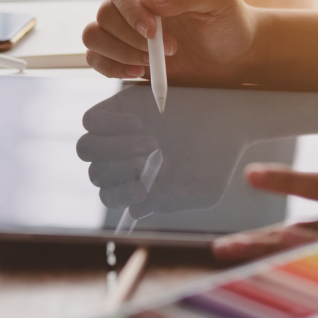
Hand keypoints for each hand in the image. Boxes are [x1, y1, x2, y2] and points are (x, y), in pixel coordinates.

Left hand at [75, 85, 252, 215]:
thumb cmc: (218, 158)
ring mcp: (116, 133)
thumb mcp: (202, 189)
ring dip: (114, 149)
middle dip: (121, 169)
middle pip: (96, 173)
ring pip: (86, 149)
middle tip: (156, 157)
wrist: (231, 118)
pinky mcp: (117, 107)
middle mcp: (122, 159)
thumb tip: (136, 210)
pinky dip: (109, 125)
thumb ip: (171, 202)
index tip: (143, 188)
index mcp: (136, 184)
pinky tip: (138, 124)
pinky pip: (91, 120)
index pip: (110, 196)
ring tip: (151, 142)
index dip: (121, 195)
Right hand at [83, 0, 258, 83]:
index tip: (152, 31)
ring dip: (120, 53)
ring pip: (94, 34)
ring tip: (153, 62)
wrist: (235, 56)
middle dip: (132, 38)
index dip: (131, 9)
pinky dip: (110, 67)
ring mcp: (127, 27)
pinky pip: (95, 57)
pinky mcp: (124, 53)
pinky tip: (137, 72)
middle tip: (171, 49)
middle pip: (105, 13)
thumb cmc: (230, 20)